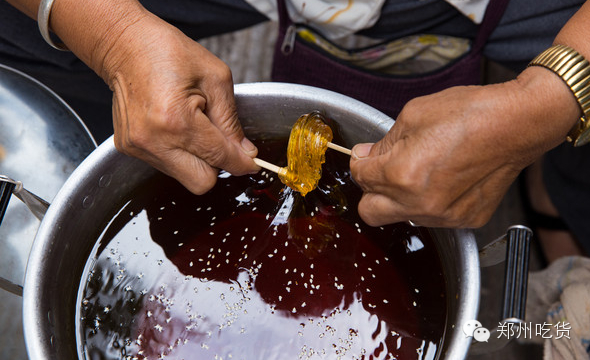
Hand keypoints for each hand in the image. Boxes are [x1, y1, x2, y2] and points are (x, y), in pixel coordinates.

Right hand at [102, 13, 257, 193]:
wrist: (125, 45)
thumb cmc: (167, 53)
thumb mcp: (215, 79)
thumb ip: (231, 122)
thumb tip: (245, 152)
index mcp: (176, 120)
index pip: (220, 158)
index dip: (242, 162)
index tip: (251, 162)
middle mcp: (154, 140)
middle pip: (201, 181)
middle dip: (216, 165)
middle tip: (219, 141)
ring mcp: (139, 147)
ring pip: (184, 176)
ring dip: (196, 158)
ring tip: (190, 124)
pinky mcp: (129, 149)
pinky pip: (166, 165)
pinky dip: (178, 152)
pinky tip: (173, 126)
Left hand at [350, 68, 579, 227]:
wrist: (516, 124)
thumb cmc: (470, 114)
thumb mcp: (413, 115)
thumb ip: (384, 142)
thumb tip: (366, 156)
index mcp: (401, 175)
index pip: (359, 177)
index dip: (360, 162)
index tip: (367, 155)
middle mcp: (419, 203)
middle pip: (370, 212)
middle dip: (371, 190)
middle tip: (384, 171)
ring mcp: (443, 216)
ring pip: (401, 217)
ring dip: (400, 198)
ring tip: (422, 170)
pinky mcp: (464, 220)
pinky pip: (432, 218)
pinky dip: (430, 202)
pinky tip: (444, 180)